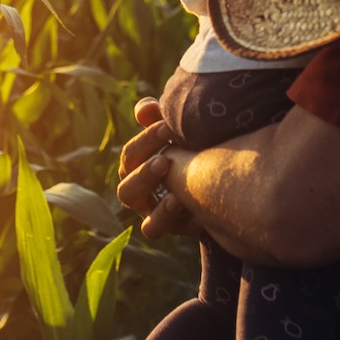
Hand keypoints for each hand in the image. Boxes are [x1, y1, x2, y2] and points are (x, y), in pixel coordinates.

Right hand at [116, 98, 193, 236]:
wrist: (212, 179)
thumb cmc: (186, 149)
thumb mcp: (173, 132)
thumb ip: (156, 119)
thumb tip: (145, 109)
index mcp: (135, 166)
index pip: (131, 155)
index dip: (145, 141)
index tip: (167, 126)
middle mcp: (137, 191)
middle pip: (127, 188)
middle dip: (145, 174)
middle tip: (165, 161)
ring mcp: (149, 212)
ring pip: (140, 216)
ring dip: (155, 205)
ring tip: (175, 197)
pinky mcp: (167, 228)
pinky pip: (155, 230)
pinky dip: (171, 222)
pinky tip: (195, 214)